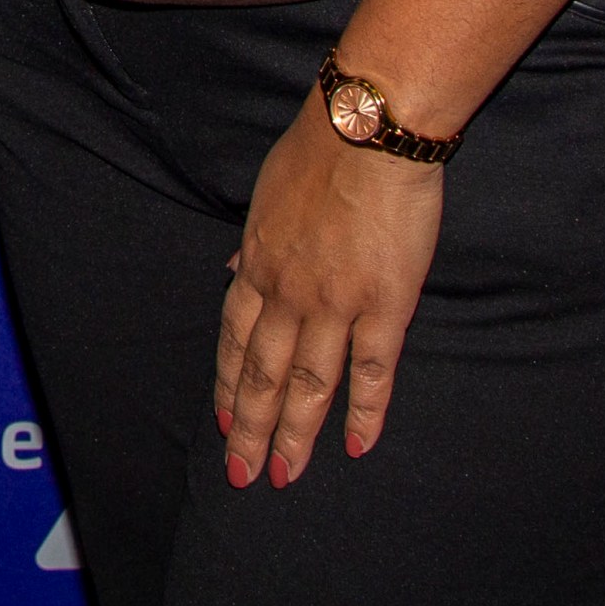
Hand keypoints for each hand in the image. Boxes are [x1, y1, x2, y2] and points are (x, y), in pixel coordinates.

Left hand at [215, 99, 443, 488]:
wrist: (366, 130)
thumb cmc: (317, 151)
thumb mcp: (266, 196)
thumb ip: (254, 242)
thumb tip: (235, 269)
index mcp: (258, 265)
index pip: (234, 339)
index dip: (226, 384)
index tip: (220, 420)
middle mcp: (288, 293)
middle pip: (262, 373)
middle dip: (248, 427)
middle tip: (241, 474)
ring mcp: (335, 304)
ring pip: (308, 385)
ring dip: (293, 434)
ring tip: (284, 475)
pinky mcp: (385, 305)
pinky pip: (372, 371)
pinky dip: (364, 412)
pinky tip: (356, 446)